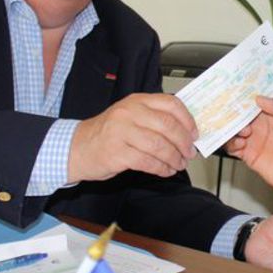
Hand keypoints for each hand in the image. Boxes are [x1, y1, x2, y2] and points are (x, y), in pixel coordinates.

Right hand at [67, 93, 197, 181]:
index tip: (195, 133)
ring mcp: (121, 132)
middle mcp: (129, 113)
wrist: (77, 148)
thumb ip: (154, 118)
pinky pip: (148, 162)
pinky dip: (161, 168)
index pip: (170, 104)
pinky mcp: (117, 153)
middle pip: (168, 126)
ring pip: (159, 145)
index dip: (188, 120)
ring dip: (174, 158)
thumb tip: (186, 131)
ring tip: (179, 164)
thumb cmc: (107, 134)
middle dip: (184, 142)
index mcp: (136, 101)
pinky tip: (165, 171)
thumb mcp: (130, 116)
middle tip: (190, 153)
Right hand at [225, 96, 272, 217]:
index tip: (238, 90)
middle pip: (242, 113)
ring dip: (232, 127)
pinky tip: (237, 142)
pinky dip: (230, 143)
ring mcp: (257, 140)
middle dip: (235, 110)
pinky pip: (233, 147)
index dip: (248, 95)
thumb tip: (262, 99)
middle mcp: (265, 125)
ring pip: (235, 129)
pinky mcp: (251, 156)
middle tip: (230, 108)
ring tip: (243, 130)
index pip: (258, 100)